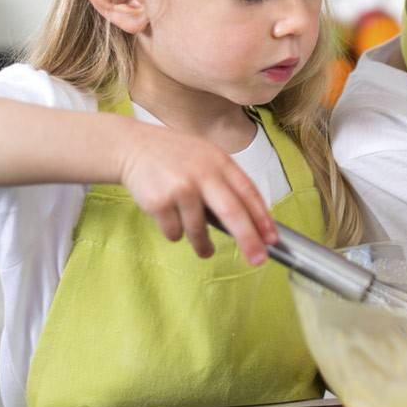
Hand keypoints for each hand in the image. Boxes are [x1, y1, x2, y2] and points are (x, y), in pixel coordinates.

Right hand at [117, 123, 277, 264]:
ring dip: (204, 245)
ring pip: (199, 230)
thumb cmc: (175, 157)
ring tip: (205, 249)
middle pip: (232, 211)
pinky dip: (175, 233)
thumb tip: (251, 223)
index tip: (272, 239)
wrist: (133, 147)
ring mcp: (180, 187)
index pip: (248, 192)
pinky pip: (174, 233)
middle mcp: (203, 173)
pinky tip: (170, 218)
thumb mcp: (207, 159)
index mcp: (220, 162)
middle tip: (258, 260)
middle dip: (248, 239)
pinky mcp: (159, 202)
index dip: (262, 218)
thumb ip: (226, 184)